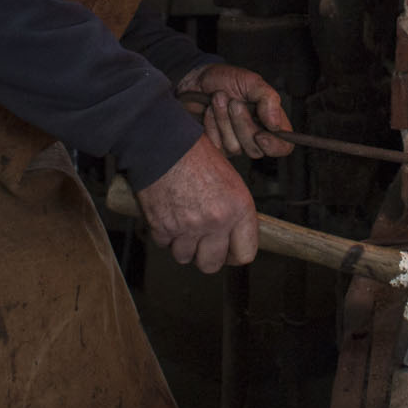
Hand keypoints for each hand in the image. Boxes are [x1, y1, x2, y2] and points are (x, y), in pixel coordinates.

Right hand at [134, 137, 258, 272]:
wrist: (163, 143)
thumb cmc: (197, 156)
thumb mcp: (231, 181)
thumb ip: (235, 213)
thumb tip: (233, 237)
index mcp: (239, 208)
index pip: (245, 254)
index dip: (234, 255)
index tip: (227, 251)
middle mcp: (217, 221)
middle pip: (212, 264)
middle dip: (205, 255)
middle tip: (201, 241)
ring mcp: (188, 226)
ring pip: (185, 257)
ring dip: (182, 244)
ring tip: (181, 221)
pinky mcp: (163, 227)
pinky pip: (164, 244)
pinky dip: (164, 234)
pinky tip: (168, 213)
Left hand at [176, 63, 294, 158]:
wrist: (197, 80)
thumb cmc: (227, 79)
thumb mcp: (251, 81)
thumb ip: (268, 99)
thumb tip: (276, 125)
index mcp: (270, 122)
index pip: (282, 146)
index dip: (274, 146)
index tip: (260, 134)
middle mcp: (254, 136)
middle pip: (256, 150)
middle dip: (242, 124)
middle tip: (234, 102)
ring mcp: (235, 143)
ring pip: (235, 148)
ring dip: (224, 120)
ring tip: (218, 99)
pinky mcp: (216, 146)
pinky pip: (216, 146)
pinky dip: (211, 125)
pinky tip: (209, 110)